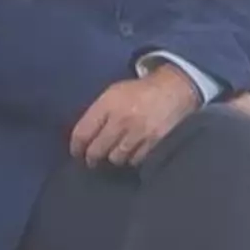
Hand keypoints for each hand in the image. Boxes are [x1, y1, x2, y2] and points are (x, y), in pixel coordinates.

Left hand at [70, 66, 199, 167]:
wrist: (173, 89)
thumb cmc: (138, 92)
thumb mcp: (113, 94)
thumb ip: (97, 113)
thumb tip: (84, 138)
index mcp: (107, 104)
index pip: (82, 133)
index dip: (76, 147)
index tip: (77, 153)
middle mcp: (121, 119)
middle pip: (97, 150)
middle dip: (91, 158)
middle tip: (92, 160)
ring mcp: (138, 132)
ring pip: (115, 158)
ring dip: (112, 158)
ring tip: (113, 154)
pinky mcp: (154, 141)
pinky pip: (135, 159)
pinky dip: (131, 158)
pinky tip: (130, 152)